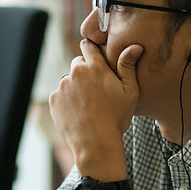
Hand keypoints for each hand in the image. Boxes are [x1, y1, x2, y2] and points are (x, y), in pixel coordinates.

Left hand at [49, 39, 142, 178]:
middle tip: (96, 89)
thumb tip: (135, 46)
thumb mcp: (130, 92)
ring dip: (76, 87)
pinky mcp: (54, 100)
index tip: (95, 56)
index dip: (92, 50)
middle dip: (85, 71)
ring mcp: (63, 86)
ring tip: (88, 104)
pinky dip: (67, 100)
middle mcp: (76, 73)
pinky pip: (60, 95)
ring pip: (69, 80)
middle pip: (78, 63)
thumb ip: (128, 66)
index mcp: (95, 68)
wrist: (96, 144)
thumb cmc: (116, 118)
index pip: (88, 45)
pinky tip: (79, 112)